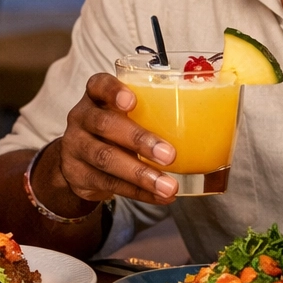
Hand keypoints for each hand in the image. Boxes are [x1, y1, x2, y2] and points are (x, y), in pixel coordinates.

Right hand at [35, 74, 179, 213]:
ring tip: (169, 186)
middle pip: (105, 124)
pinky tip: (160, 197)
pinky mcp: (77, 175)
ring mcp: (75, 147)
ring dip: (141, 174)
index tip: (132, 101)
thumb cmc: (114, 129)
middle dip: (139, 140)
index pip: (99, 85)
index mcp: (96, 96)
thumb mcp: (124, 114)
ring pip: (106, 159)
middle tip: (169, 155)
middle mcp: (81, 118)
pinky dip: (138, 192)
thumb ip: (151, 113)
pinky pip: (109, 184)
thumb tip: (207, 122)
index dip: (114, 91)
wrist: (78, 161)